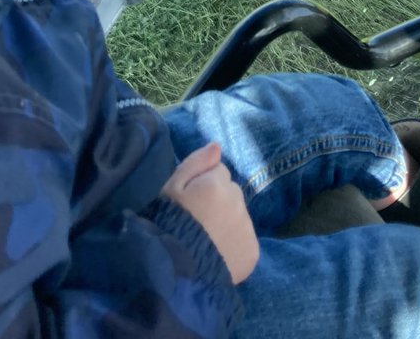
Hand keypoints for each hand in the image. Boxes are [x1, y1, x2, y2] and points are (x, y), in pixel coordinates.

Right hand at [160, 143, 258, 283]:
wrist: (174, 274)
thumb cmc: (167, 224)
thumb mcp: (171, 188)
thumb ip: (195, 163)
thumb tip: (217, 145)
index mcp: (217, 183)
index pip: (218, 171)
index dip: (201, 184)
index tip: (190, 200)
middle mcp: (238, 201)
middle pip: (231, 192)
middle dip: (218, 200)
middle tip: (197, 220)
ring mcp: (247, 227)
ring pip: (239, 214)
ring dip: (227, 221)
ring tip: (205, 239)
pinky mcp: (253, 252)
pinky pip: (245, 239)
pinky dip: (234, 243)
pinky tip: (217, 253)